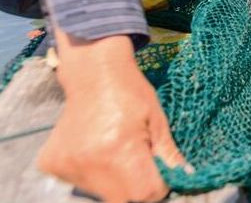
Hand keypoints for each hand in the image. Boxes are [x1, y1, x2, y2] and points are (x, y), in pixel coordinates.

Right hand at [38, 32, 186, 202]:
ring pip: (101, 193)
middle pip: (122, 198)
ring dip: (114, 180)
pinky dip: (92, 174)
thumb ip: (168, 155)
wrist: (94, 74)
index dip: (157, 186)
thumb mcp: (157, 121)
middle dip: (136, 186)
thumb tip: (185, 178)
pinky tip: (96, 149)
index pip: (145, 193)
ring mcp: (68, 165)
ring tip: (114, 149)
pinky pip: (80, 183)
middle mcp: (90, 162)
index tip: (158, 171)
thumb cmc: (131, 93)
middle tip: (137, 159)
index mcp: (119, 150)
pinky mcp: (53, 164)